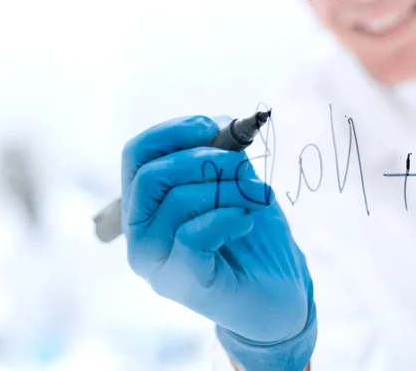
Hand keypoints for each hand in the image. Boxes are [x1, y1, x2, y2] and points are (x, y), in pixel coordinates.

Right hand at [121, 115, 316, 369]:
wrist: (280, 292)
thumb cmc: (252, 236)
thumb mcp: (236, 183)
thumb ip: (221, 155)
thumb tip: (221, 123)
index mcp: (146, 206)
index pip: (135, 155)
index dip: (172, 132)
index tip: (213, 126)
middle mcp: (139, 236)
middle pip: (150, 176)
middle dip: (203, 160)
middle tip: (240, 166)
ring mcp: (156, 264)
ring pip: (177, 202)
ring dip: (227, 188)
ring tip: (255, 197)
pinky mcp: (181, 284)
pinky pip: (193, 233)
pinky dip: (228, 216)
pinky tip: (247, 220)